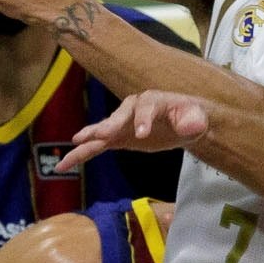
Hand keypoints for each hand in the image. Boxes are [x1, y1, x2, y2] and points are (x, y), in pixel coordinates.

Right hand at [63, 90, 212, 168]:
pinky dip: (82, 153)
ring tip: (75, 144)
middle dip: (110, 124)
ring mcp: (122, 123)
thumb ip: (193, 122)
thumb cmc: (191, 118)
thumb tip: (189, 128)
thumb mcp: (196, 119)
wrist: (184, 123)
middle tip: (103, 134)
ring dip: (89, 137)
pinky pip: (97, 145)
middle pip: (119, 115)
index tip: (142, 135)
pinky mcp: (118, 138)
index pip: (146, 106)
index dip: (143, 119)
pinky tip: (66, 163)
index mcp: (154, 100)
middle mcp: (133, 108)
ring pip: (103, 130)